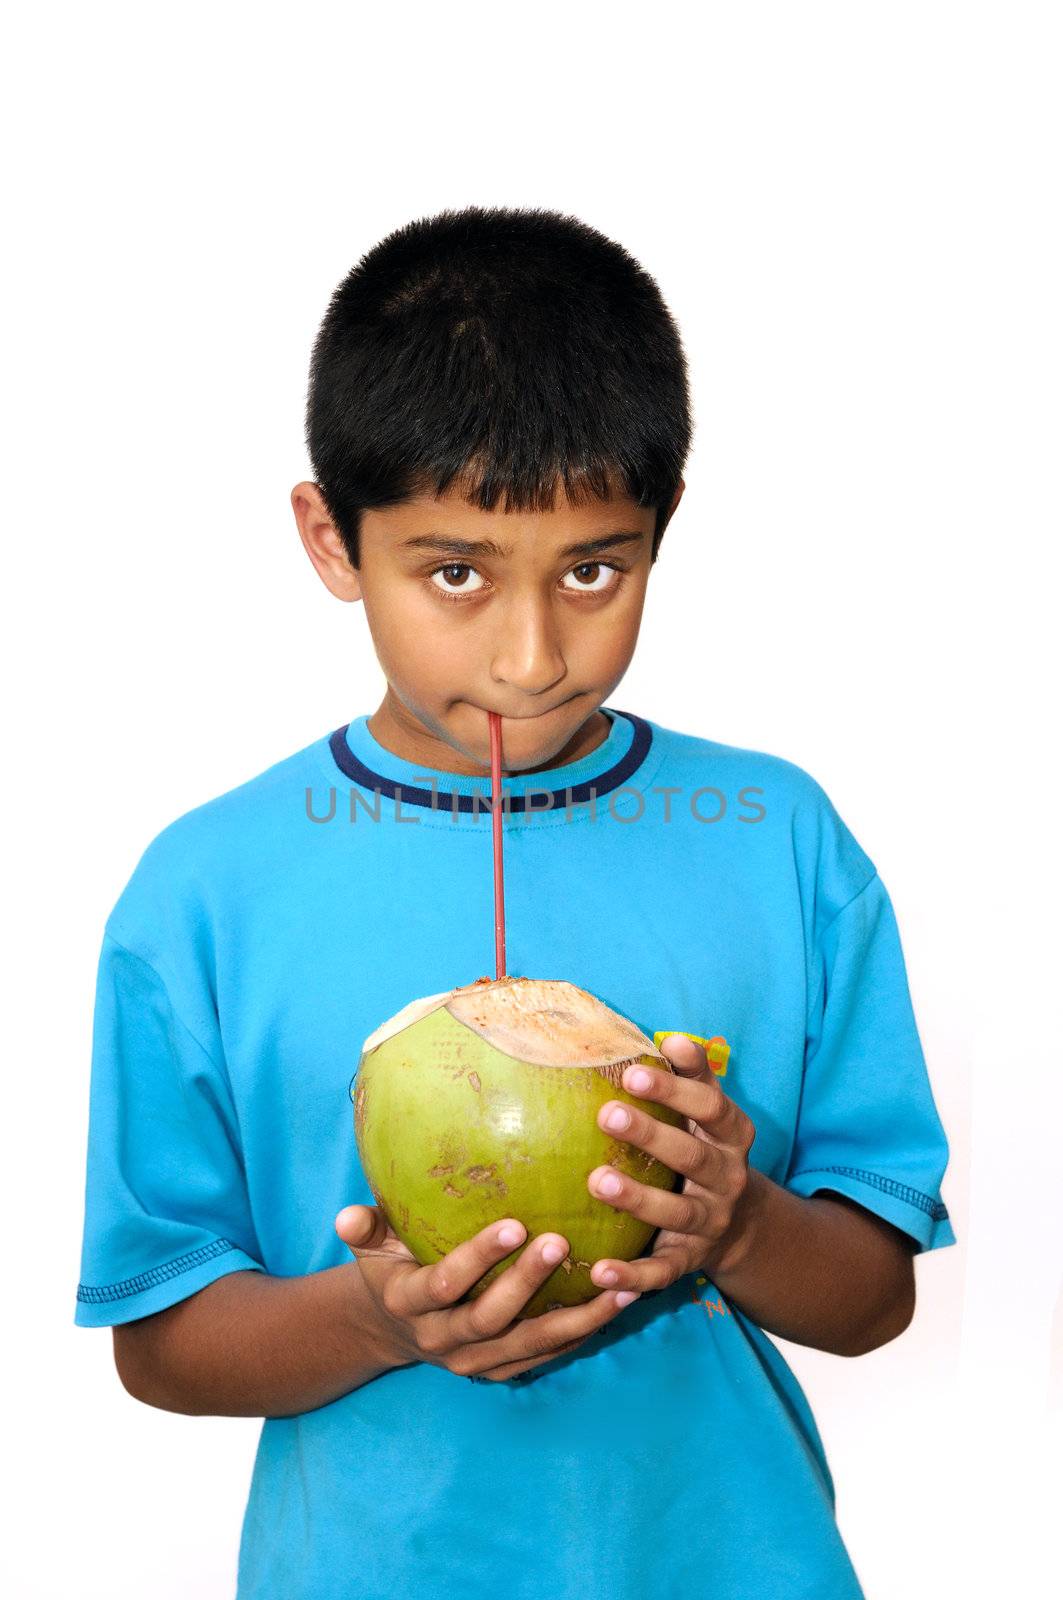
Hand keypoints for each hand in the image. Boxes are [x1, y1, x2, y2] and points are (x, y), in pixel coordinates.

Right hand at [335, 1205, 639, 1382]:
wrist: (394, 1329)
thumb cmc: (390, 1265)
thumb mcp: (372, 1246)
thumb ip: (365, 1228)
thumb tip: (344, 1216)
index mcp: (410, 1303)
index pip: (444, 1285)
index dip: (477, 1258)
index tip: (513, 1222)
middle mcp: (443, 1340)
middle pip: (490, 1318)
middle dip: (527, 1283)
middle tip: (562, 1241)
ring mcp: (476, 1360)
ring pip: (530, 1344)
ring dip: (577, 1318)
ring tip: (620, 1286)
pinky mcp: (502, 1370)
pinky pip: (547, 1355)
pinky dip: (583, 1333)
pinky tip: (620, 1303)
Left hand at [585, 1033, 758, 1294]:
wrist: (740, 1224)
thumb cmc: (705, 1147)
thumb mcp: (709, 1113)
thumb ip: (692, 1077)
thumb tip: (671, 1036)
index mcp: (731, 1136)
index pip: (710, 1107)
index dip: (675, 1088)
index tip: (633, 1069)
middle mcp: (727, 1179)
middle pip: (692, 1157)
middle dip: (651, 1135)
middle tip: (607, 1113)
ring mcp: (710, 1222)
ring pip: (676, 1212)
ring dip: (637, 1198)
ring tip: (597, 1181)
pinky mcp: (688, 1260)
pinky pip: (661, 1270)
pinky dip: (632, 1275)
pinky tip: (599, 1270)